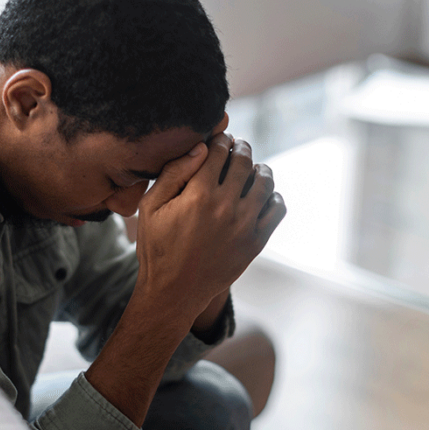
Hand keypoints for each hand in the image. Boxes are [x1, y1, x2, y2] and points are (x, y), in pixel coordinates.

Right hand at [135, 132, 285, 323]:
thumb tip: (201, 147)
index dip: (220, 138)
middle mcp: (226, 207)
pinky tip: (263, 195)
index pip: (219, 150)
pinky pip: (277, 209)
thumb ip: (174, 172)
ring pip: (265, 181)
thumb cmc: (157, 247)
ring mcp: (245, 225)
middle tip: (237, 146)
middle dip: (241, 147)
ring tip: (253, 168)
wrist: (174, 292)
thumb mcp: (151, 207)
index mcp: (199, 194)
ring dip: (260, 168)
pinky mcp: (256, 242)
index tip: (219, 137)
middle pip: (244, 161)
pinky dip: (274, 196)